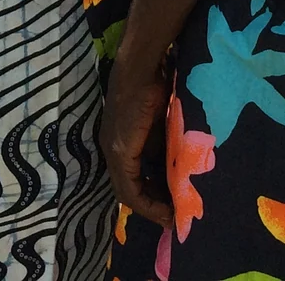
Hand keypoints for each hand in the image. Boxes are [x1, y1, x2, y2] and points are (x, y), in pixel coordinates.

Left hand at [99, 63, 173, 228]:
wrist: (142, 68)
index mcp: (118, 141)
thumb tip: (174, 166)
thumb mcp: (159, 124)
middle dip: (151, 205)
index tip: (170, 206)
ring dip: (150, 207)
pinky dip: (146, 201)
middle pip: (128, 189)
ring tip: (171, 216)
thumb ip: (160, 145)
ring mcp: (112, 150)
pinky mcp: (120, 151)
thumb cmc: (153, 85)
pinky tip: (164, 208)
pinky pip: (130, 187)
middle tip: (172, 216)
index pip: (130, 178)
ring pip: (127, 192)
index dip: (149, 195)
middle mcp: (110, 148)